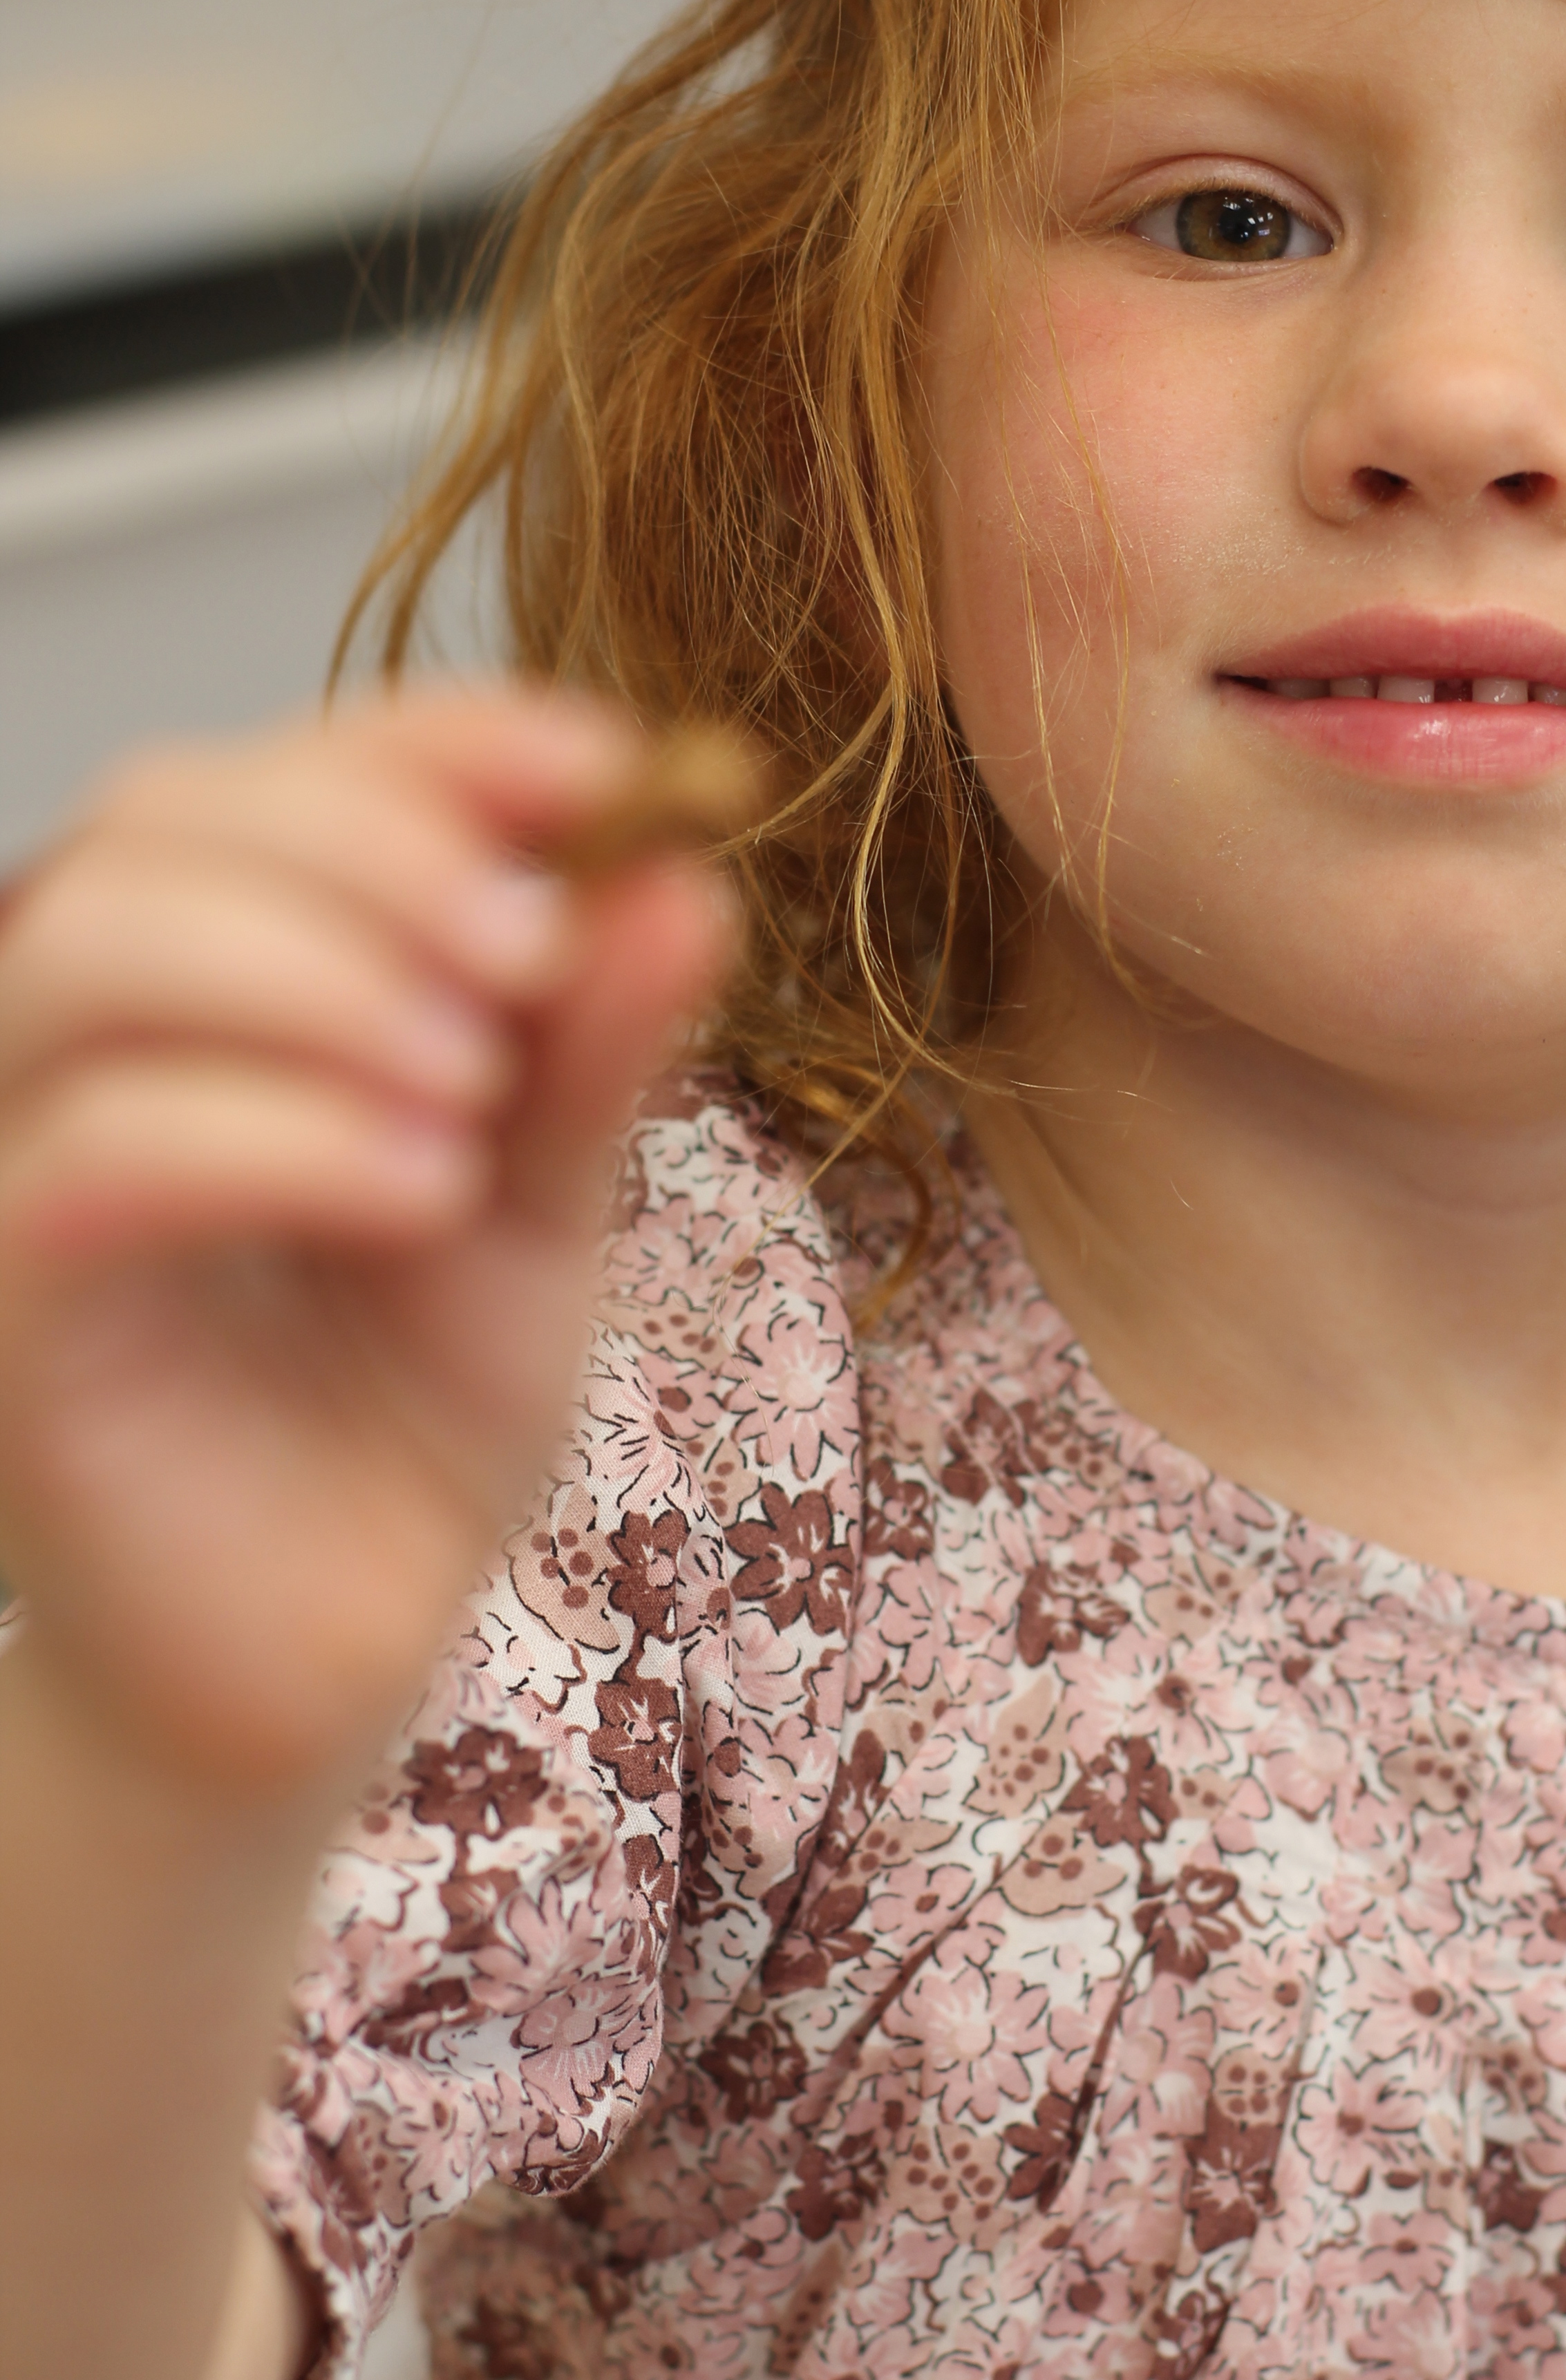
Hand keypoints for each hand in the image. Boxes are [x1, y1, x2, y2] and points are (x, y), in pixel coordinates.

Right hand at [0, 688, 732, 1795]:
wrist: (337, 1640)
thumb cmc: (417, 1403)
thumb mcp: (550, 1200)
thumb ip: (596, 1046)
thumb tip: (684, 871)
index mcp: (229, 975)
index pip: (285, 770)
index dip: (438, 739)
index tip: (606, 768)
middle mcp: (96, 1042)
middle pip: (163, 821)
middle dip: (373, 853)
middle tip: (530, 957)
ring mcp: (25, 1170)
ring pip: (87, 957)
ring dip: (312, 981)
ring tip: (475, 1085)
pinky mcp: (12, 1319)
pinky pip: (90, 1162)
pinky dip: (276, 1140)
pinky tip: (425, 1190)